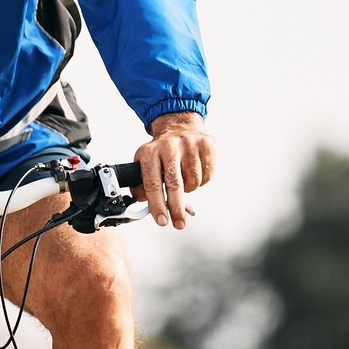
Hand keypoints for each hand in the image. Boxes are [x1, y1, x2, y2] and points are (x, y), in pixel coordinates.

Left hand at [133, 110, 214, 229]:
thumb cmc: (161, 152)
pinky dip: (201, 181)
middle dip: (176, 208)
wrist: (179, 125)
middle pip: (174, 184)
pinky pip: (207, 176)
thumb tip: (148, 207)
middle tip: (179, 224)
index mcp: (149, 152)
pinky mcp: (206, 144)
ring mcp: (189, 144)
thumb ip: (142, 186)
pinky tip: (194, 172)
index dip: (157, 205)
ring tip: (183, 181)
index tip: (162, 221)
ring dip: (189, 189)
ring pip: (193, 182)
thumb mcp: (144, 164)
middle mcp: (168, 146)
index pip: (152, 183)